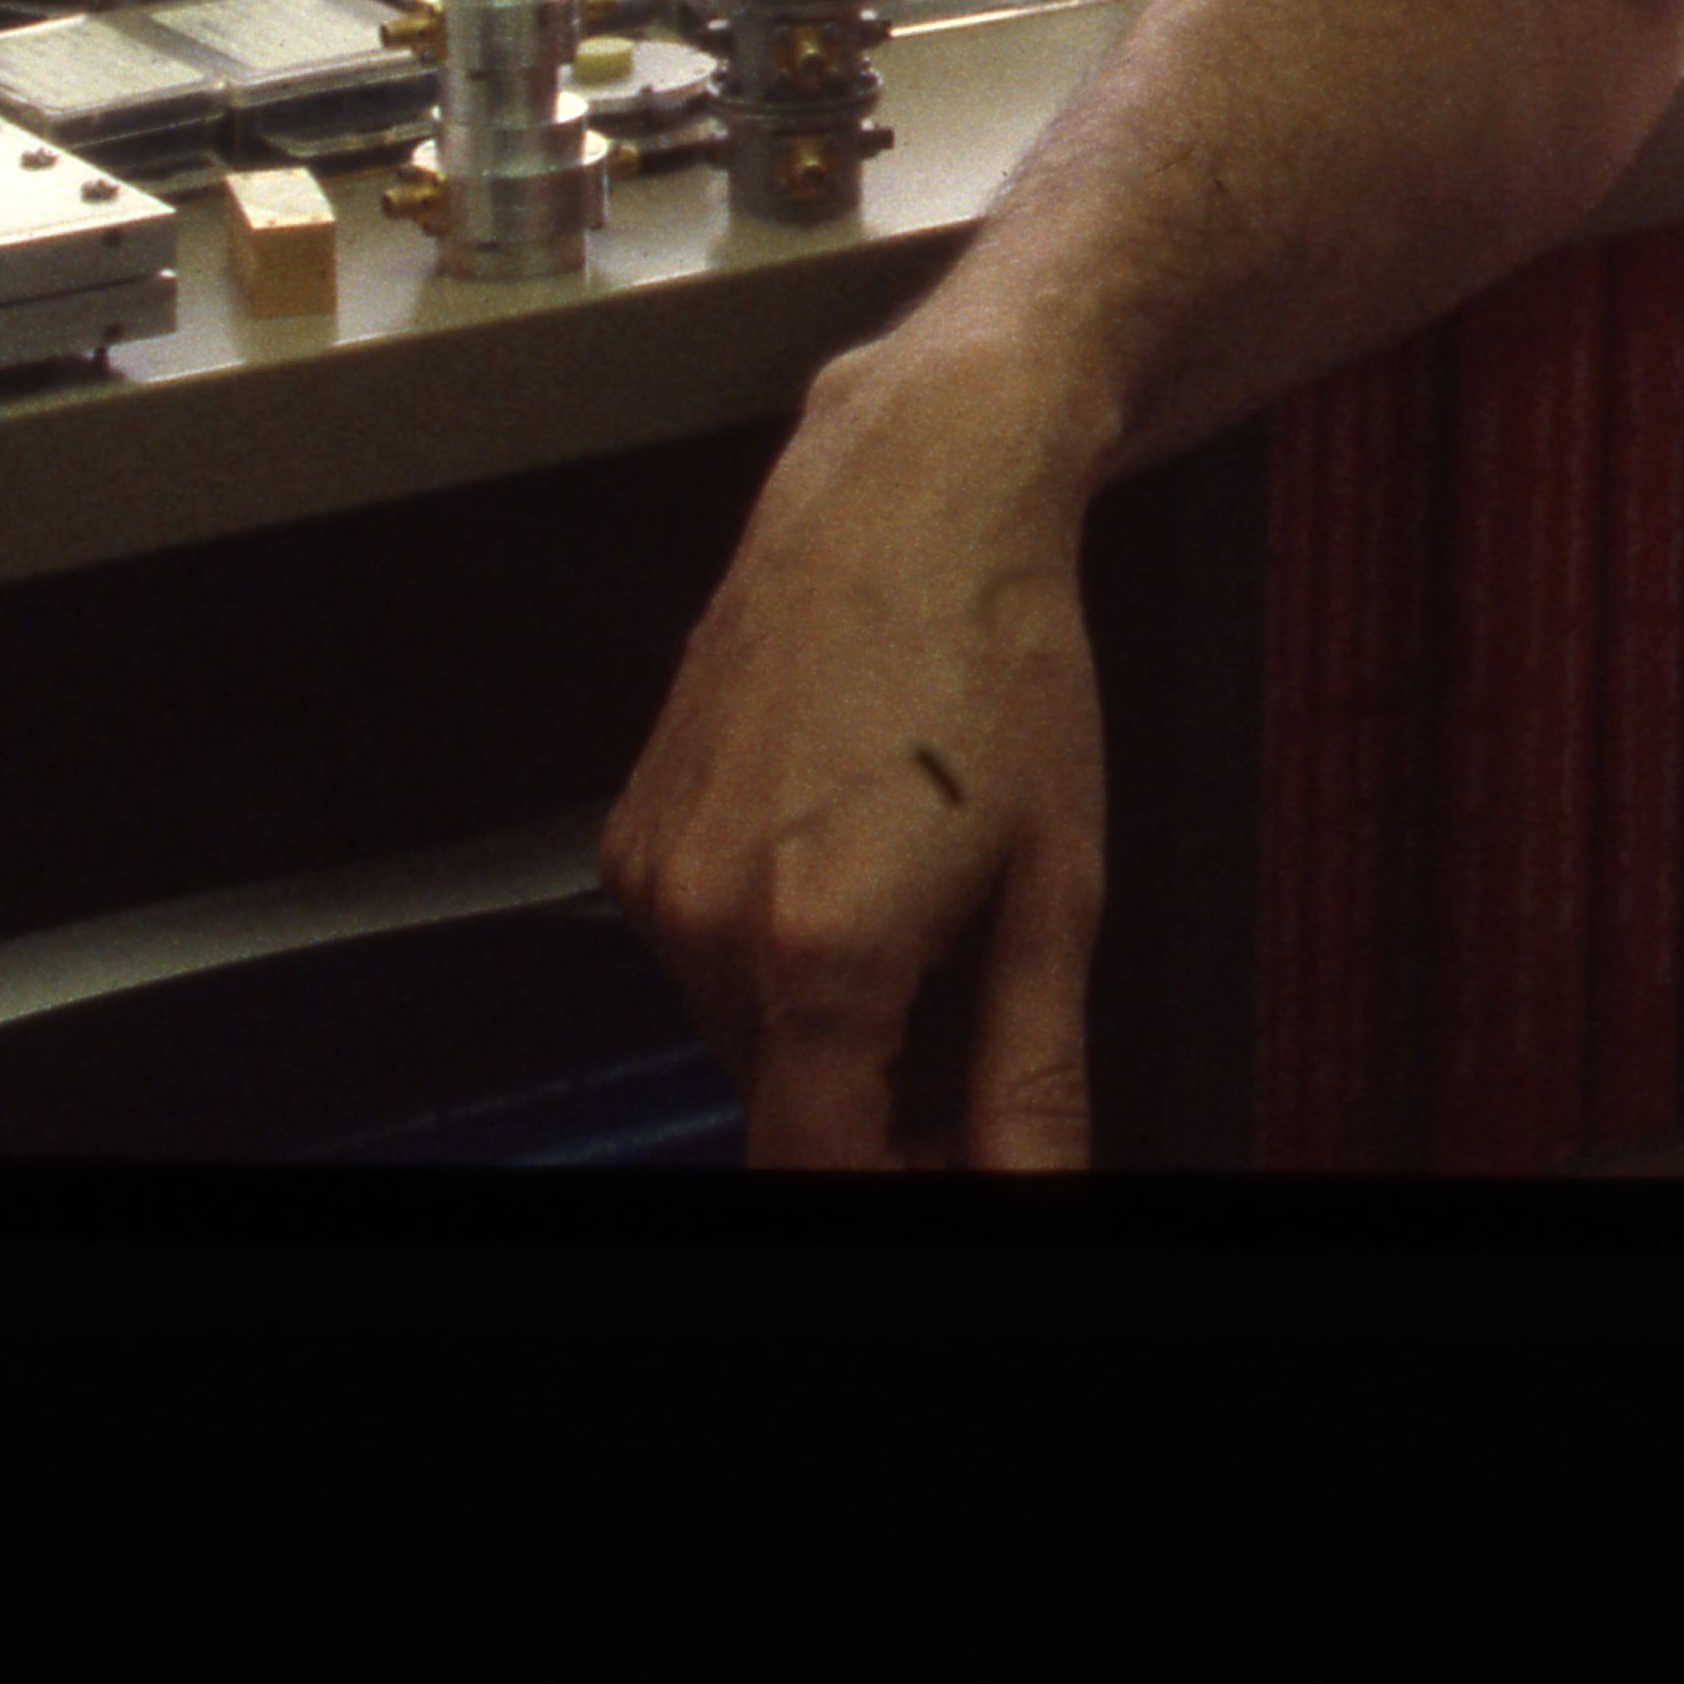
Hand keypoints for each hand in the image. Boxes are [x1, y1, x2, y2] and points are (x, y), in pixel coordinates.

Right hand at [602, 331, 1108, 1171]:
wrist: (915, 487)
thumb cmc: (998, 656)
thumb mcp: (1053, 884)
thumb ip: (1032, 1076)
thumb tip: (1028, 1196)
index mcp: (816, 948)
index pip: (816, 1173)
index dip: (895, 1187)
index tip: (960, 1158)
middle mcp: (704, 918)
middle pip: (783, 1105)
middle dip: (879, 1102)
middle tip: (977, 1015)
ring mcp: (653, 871)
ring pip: (740, 1029)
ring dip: (826, 1018)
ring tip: (925, 900)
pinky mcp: (630, 832)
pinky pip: (700, 947)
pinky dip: (770, 942)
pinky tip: (853, 845)